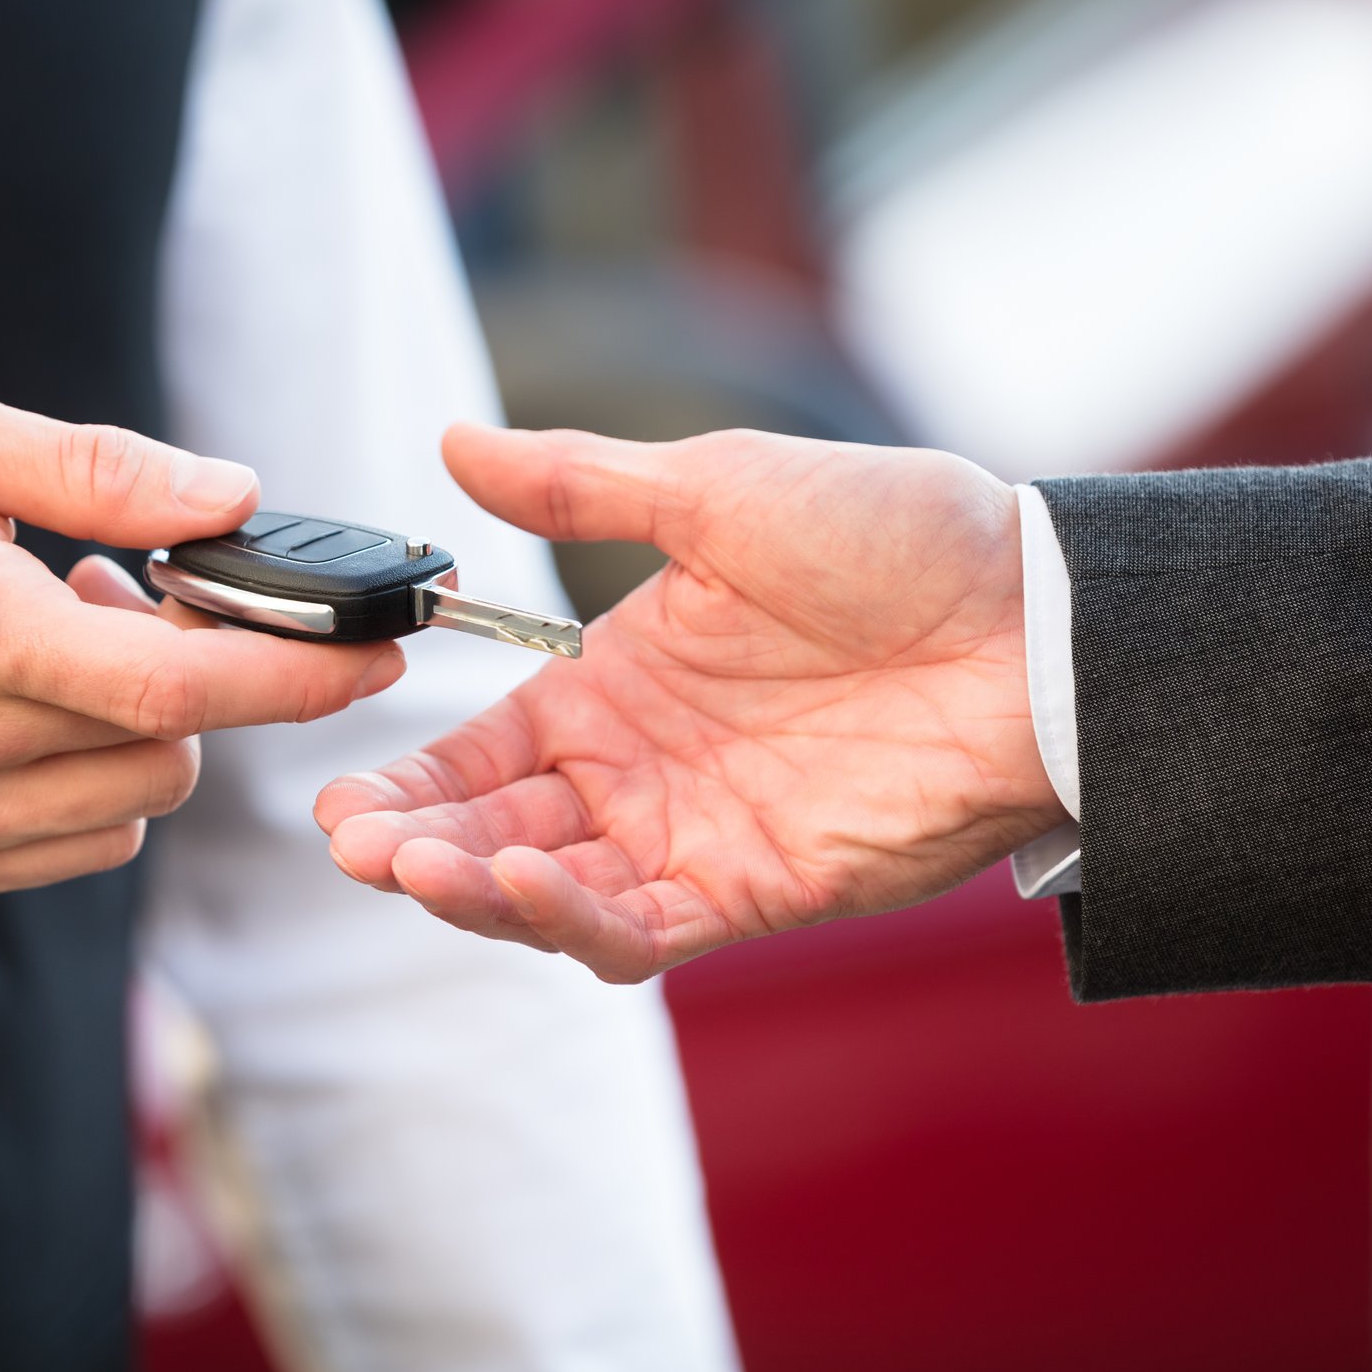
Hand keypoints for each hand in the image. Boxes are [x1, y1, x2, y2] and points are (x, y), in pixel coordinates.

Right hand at [0, 384, 402, 896]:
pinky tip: (22, 708)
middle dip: (198, 669)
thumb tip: (233, 495)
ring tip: (53, 642)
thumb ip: (94, 470)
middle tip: (123, 589)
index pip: (182, 682)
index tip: (381, 649)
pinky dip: (91, 777)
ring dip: (140, 724)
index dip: (302, 672)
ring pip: (136, 798)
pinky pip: (78, 842)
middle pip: (175, 744)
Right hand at [317, 423, 1065, 981]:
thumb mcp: (717, 490)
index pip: (478, 751)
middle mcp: (639, 773)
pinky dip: (570, 916)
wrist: (1036, 618)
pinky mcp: (756, 891)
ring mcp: (692, 837)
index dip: (404, 777)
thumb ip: (580, 488)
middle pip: (492, 829)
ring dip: (472, 887)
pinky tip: (521, 877)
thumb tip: (452, 442)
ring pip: (548, 893)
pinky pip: (640, 930)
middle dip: (412, 842)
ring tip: (413, 863)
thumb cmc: (894, 537)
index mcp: (615, 686)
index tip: (335, 790)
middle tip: (352, 839)